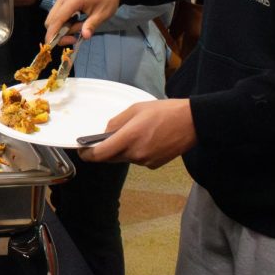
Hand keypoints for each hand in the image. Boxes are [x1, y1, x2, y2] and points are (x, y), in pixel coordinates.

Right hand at [44, 0, 120, 40]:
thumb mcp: (103, 14)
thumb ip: (91, 25)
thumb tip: (85, 36)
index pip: (56, 20)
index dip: (52, 34)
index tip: (53, 46)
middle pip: (50, 21)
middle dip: (59, 33)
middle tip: (77, 34)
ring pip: (53, 18)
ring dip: (62, 28)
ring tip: (80, 25)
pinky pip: (57, 14)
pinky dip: (63, 22)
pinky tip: (76, 21)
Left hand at [78, 98, 195, 168]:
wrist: (192, 122)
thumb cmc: (164, 111)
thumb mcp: (136, 109)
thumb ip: (116, 122)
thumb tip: (105, 133)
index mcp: (129, 139)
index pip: (100, 154)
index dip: (87, 154)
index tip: (81, 149)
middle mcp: (135, 154)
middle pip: (110, 158)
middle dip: (105, 149)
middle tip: (106, 137)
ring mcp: (146, 162)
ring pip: (124, 158)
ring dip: (122, 150)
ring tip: (134, 133)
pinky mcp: (155, 165)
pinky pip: (137, 160)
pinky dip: (135, 152)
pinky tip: (146, 139)